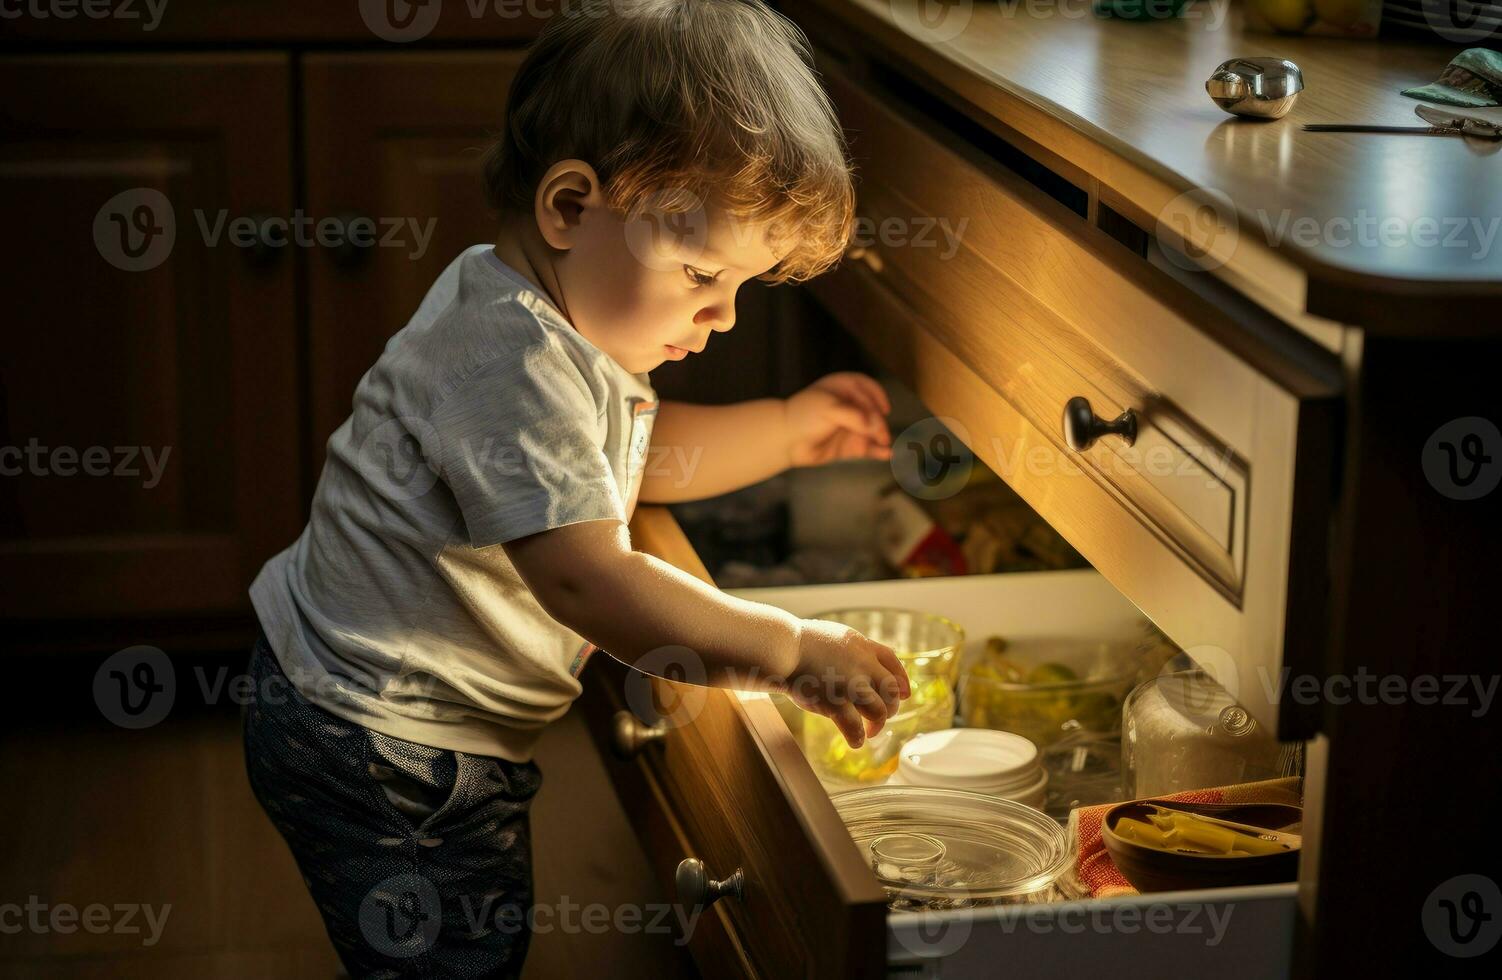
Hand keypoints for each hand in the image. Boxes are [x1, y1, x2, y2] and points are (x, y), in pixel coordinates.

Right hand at [780, 619, 910, 748]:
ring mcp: (850, 683)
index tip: (905, 693)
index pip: (893, 662)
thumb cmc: (801, 644)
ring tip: (871, 732)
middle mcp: (862, 664)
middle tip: (882, 716)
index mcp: (862, 646)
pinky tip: (856, 743)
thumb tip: (866, 670)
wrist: (783, 648)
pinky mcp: (835, 702)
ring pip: (880, 710)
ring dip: (878, 725)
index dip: (902, 679)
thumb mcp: (835, 638)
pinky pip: (854, 727)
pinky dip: (857, 738)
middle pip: (892, 689)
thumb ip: (854, 652)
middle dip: (892, 706)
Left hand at [783, 372, 892, 467]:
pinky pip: (868, 448)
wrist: (785, 440)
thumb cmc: (804, 416)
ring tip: (885, 443)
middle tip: (877, 431)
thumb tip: (874, 426)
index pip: (867, 388)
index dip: (876, 397)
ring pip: (873, 430)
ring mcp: (850, 426)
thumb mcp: (828, 409)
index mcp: (843, 388)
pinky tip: (887, 455)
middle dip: (878, 420)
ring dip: (882, 436)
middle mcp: (850, 406)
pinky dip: (878, 451)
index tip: (882, 408)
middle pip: (873, 410)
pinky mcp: (849, 446)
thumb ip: (853, 416)